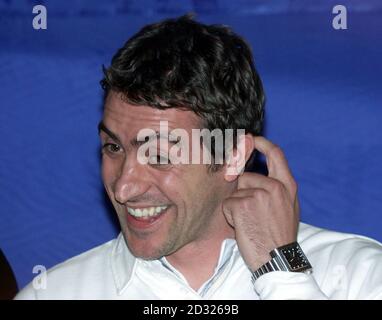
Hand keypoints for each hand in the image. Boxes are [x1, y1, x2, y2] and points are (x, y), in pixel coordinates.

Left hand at [222, 136, 298, 270]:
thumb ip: (276, 188)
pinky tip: (243, 226)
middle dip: (242, 191)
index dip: (262, 144)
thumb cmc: (280, 235)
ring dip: (237, 205)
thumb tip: (256, 175)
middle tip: (251, 213)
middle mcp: (274, 186)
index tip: (251, 139)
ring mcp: (259, 194)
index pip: (276, 154)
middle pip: (246, 176)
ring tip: (250, 222)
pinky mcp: (243, 204)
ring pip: (235, 190)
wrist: (277, 259)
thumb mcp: (288, 207)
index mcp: (287, 185)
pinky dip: (230, 215)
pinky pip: (227, 203)